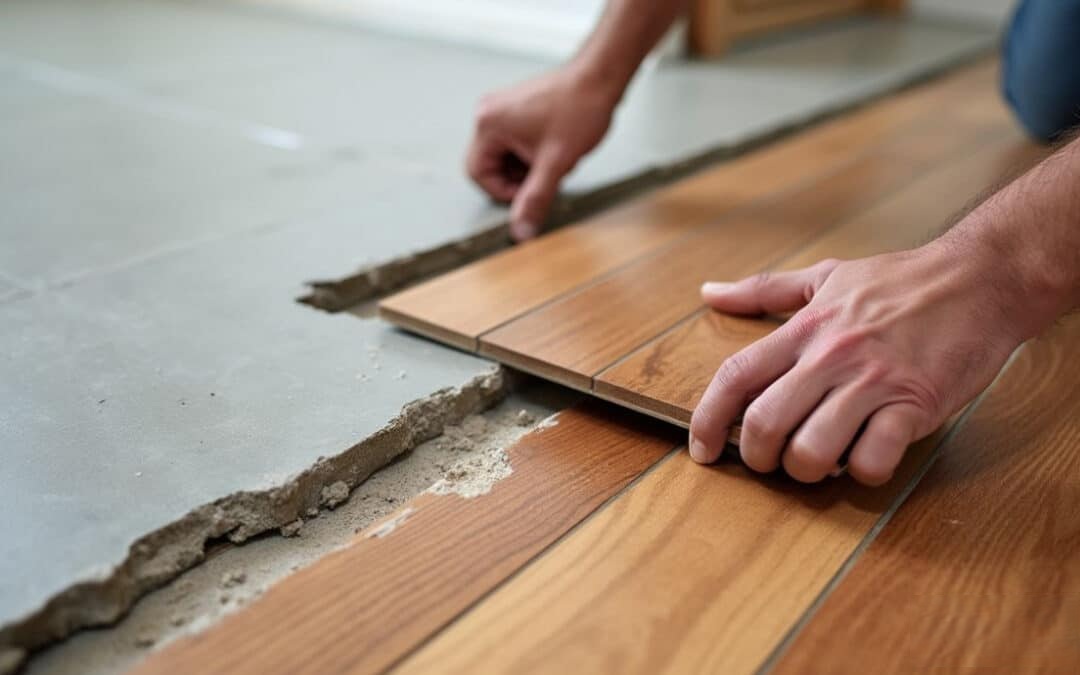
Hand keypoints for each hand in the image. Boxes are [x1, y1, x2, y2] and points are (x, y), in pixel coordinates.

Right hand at [466, 67, 617, 240]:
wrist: (600, 78)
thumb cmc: (579, 108)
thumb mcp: (555, 164)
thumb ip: (535, 200)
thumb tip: (521, 231)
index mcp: (489, 124)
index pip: (478, 174)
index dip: (503, 192)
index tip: (529, 194)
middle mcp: (489, 113)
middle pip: (490, 165)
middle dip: (519, 178)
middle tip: (546, 175)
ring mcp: (503, 108)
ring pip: (506, 156)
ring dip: (528, 167)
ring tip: (555, 158)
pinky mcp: (518, 108)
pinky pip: (516, 143)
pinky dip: (533, 154)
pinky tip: (556, 149)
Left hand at [688, 245, 1026, 485]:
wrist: (981, 279)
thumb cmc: (900, 281)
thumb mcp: (825, 275)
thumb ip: (764, 290)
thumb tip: (710, 293)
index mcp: (804, 329)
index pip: (735, 377)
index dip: (707, 419)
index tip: (701, 450)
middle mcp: (830, 356)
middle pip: (764, 424)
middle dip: (757, 457)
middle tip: (770, 461)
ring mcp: (872, 382)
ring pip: (811, 450)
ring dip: (807, 470)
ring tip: (818, 462)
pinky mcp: (914, 405)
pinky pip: (873, 459)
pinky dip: (863, 471)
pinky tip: (867, 456)